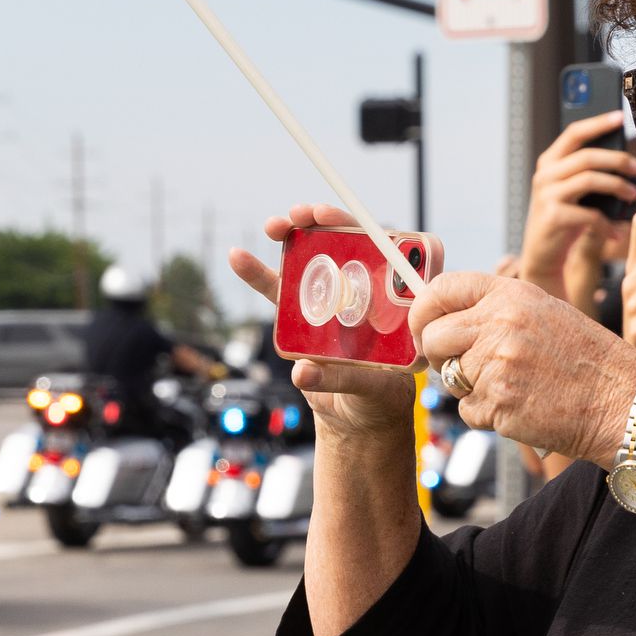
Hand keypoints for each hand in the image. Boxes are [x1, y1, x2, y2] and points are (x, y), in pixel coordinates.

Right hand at [226, 205, 414, 442]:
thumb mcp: (373, 390)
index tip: (356, 226)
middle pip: (348, 245)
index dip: (375, 232)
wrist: (355, 420)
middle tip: (305, 214)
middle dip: (326, 223)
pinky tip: (238, 257)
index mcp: (397, 304)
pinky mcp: (305, 316)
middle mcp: (367, 294)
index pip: (393, 255)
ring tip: (275, 225)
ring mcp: (334, 301)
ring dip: (293, 236)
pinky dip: (258, 274)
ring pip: (313, 259)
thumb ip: (343, 378)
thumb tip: (302, 371)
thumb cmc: (379, 402)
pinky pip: (281, 291)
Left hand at [406, 270, 635, 467]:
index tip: (422, 327)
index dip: (422, 310)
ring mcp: (497, 364)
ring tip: (513, 386)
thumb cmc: (587, 360)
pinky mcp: (498, 404)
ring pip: (449, 378)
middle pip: (432, 337)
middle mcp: (499, 324)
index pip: (441, 289)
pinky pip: (468, 411)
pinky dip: (487, 414)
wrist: (625, 401)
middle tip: (463, 366)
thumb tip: (442, 317)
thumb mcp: (544, 313)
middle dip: (439, 355)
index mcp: (511, 294)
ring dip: (470, 388)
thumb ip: (495, 310)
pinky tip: (521, 407)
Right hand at [518, 111, 635, 313]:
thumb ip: (590, 173)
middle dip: (618, 160)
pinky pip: (590, 213)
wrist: (543, 256)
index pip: (574, 133)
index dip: (598, 123)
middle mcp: (544, 175)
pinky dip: (608, 223)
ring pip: (589, 178)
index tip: (620, 117)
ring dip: (618, 186)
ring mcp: (546, 195)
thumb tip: (631, 163)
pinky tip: (617, 232)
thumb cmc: (566, 220)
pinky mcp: (552, 217)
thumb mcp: (574, 192)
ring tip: (633, 196)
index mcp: (549, 162)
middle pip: (586, 156)